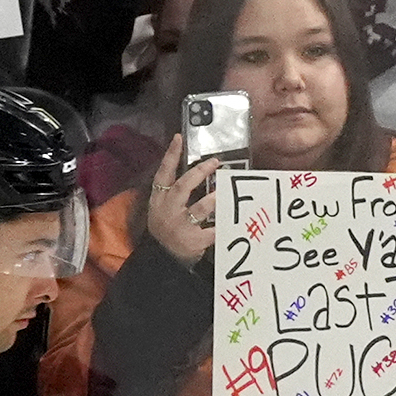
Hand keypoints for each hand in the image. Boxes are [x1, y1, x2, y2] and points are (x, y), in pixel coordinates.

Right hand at [141, 133, 221, 265]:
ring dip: (214, 199)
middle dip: (198, 173)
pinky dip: (223, 225)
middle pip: (182, 187)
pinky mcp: (193, 241)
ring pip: (199, 209)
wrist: (162, 257)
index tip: (178, 137)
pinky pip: (212, 231)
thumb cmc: (166, 226)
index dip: (170, 155)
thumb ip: (173, 190)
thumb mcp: (161, 207)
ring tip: (226, 191)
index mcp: (159, 199)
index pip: (163, 173)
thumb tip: (197, 169)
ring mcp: (180, 226)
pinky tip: (236, 220)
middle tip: (215, 162)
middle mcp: (167, 210)